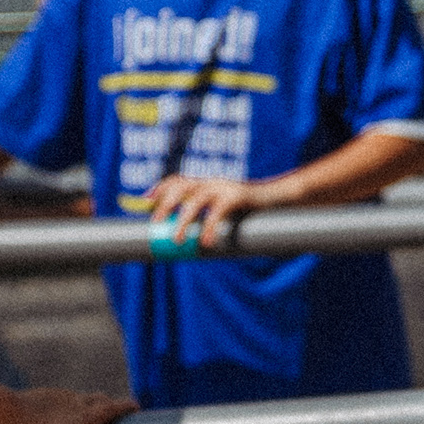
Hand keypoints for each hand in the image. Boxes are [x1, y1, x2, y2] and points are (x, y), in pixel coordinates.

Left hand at [0, 386, 132, 423]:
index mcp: (74, 423)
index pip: (107, 410)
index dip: (124, 407)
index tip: (137, 408)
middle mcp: (72, 407)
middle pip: (102, 401)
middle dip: (115, 407)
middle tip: (123, 417)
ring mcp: (61, 396)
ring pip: (89, 396)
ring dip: (99, 403)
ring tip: (102, 415)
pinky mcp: (50, 392)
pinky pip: (74, 396)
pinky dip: (82, 403)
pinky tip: (76, 413)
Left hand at [138, 175, 272, 247]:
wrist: (278, 199)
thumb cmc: (248, 212)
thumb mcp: (223, 212)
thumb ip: (205, 219)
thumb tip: (184, 241)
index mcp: (206, 183)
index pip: (177, 180)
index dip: (160, 189)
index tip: (145, 202)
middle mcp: (212, 181)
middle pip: (181, 187)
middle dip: (165, 204)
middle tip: (154, 224)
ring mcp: (224, 187)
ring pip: (196, 199)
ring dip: (183, 219)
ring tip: (177, 240)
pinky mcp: (237, 196)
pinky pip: (218, 212)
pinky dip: (209, 227)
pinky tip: (205, 242)